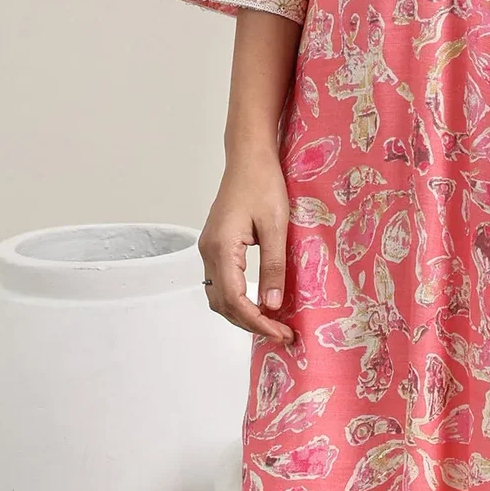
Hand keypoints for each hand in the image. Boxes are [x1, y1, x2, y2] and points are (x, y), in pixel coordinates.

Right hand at [200, 142, 296, 344]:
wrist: (248, 158)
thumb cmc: (264, 184)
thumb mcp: (276, 226)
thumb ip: (273, 266)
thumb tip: (272, 305)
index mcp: (221, 248)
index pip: (235, 300)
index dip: (257, 322)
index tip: (281, 332)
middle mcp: (208, 252)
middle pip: (222, 304)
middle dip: (250, 323)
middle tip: (281, 333)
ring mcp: (208, 249)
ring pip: (219, 297)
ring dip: (242, 314)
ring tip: (272, 323)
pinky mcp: (215, 246)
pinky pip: (221, 283)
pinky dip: (238, 300)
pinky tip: (259, 302)